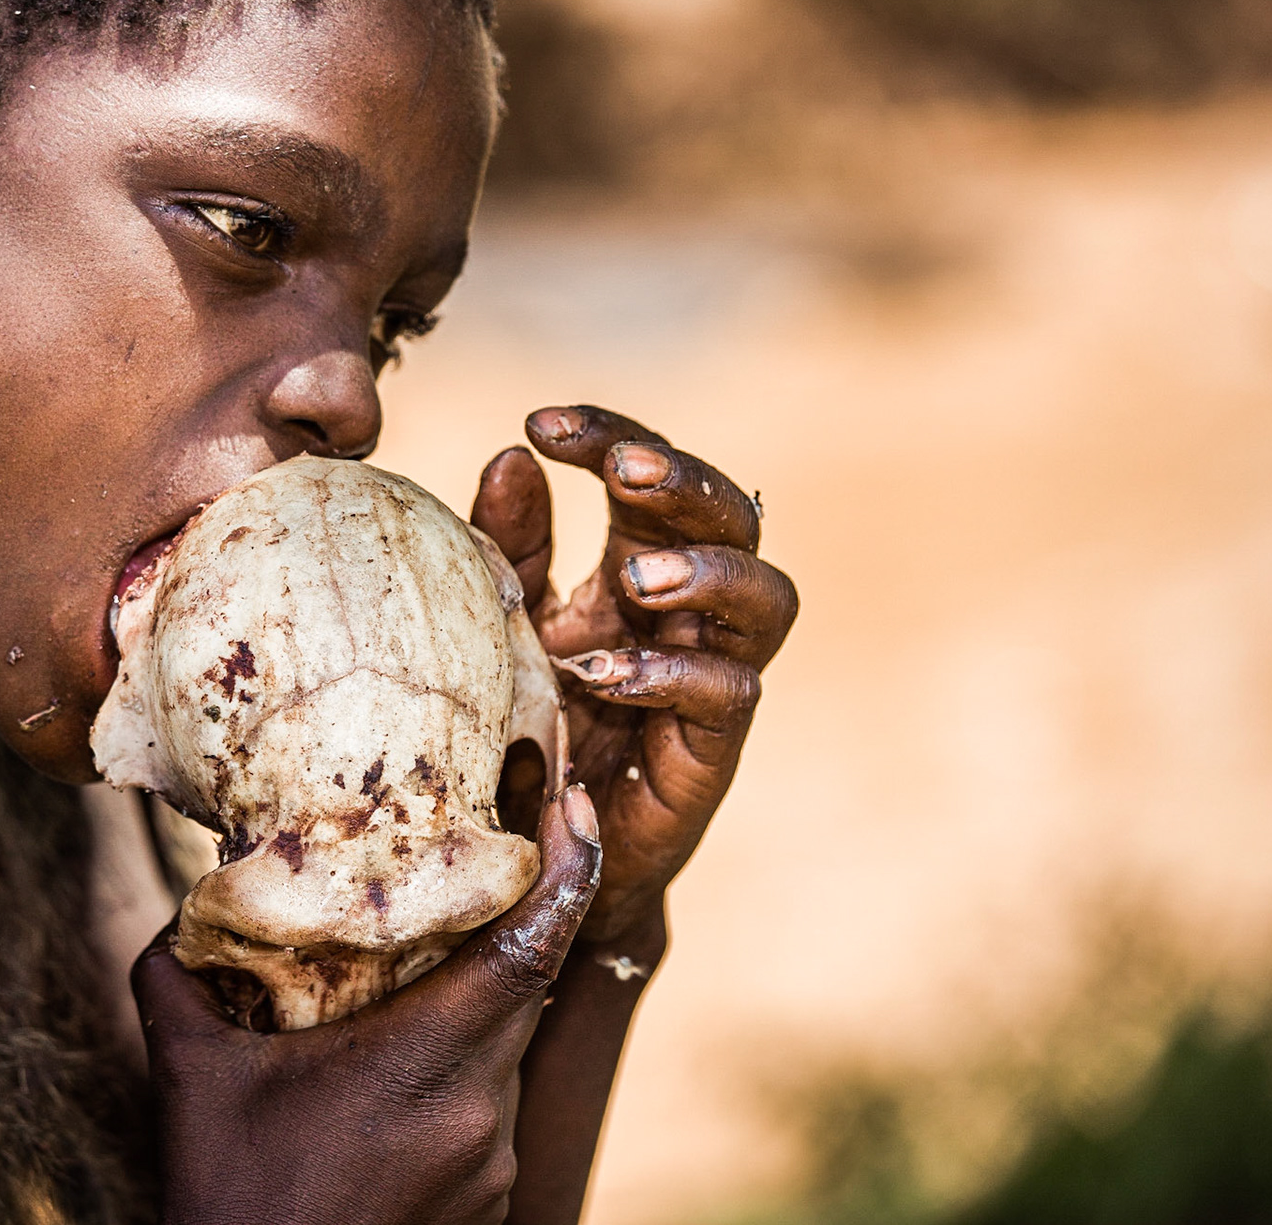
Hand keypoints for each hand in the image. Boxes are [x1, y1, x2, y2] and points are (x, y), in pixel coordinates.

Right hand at [134, 786, 602, 1224]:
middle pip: (526, 984)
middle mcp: (479, 1112)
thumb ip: (177, 976)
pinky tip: (403, 1065)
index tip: (573, 799)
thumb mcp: (189, 1078)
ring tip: (423, 962)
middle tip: (500, 843)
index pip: (529, 946)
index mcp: (422, 1063)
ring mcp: (493, 1164)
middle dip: (518, 913)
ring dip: (476, 999)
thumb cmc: (230, 1200)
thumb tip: (181, 914)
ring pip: (506, 1046)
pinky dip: (461, 1067)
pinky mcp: (491, 1202)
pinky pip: (491, 1105)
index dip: (564, 866)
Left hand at [472, 407, 796, 943]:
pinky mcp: (713, 746)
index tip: (538, 423)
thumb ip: (510, 546)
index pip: (648, 476)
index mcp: (640, 561)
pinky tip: (606, 675)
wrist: (545, 847)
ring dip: (708, 572)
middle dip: (682, 480)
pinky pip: (727, 695)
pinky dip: (672, 676)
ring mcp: (713, 672)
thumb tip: (509, 457)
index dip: (608, 436)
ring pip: (764, 598)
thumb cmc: (530, 719)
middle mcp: (692, 609)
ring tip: (638, 575)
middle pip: (730, 516)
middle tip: (622, 467)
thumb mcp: (507, 621)